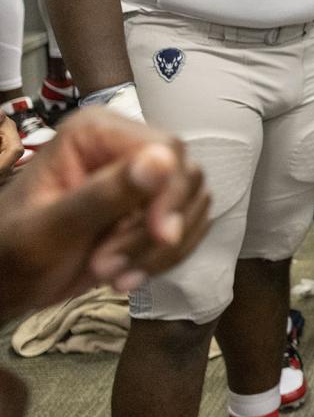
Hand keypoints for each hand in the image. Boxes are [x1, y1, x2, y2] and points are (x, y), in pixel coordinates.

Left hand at [0, 107, 209, 322]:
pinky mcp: (155, 205)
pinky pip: (188, 225)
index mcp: (96, 133)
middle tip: (110, 269)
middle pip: (184, 178)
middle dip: (154, 232)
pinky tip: (128, 275)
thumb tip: (164, 160)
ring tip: (111, 275)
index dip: (170, 193)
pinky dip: (165, 258)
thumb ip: (103, 194)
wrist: (9, 282)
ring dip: (158, 251)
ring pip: (192, 205)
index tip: (159, 237)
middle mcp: (126, 145)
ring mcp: (144, 176)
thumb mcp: (50, 229)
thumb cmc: (14, 252)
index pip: (167, 148)